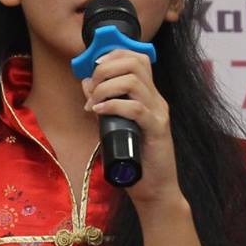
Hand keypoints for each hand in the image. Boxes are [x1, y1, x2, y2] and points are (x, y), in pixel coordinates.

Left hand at [81, 49, 180, 206]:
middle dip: (105, 69)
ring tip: (93, 103)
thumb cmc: (135, 160)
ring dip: (105, 87)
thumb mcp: (113, 126)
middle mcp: (156, 100)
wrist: (155, 190)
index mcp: (149, 96)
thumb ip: (103, 105)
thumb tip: (86, 84)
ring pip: (133, 81)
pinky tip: (99, 111)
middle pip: (135, 62)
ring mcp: (158, 114)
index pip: (137, 58)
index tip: (93, 68)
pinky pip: (135, 108)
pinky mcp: (157, 130)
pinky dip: (113, 105)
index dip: (113, 55)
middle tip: (91, 88)